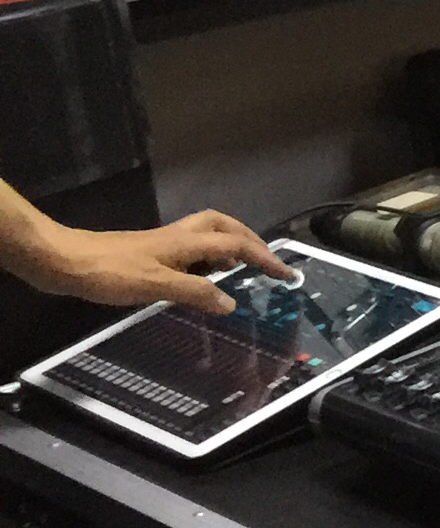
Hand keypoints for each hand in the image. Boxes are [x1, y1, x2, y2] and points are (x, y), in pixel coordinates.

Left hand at [29, 210, 294, 315]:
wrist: (64, 262)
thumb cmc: (110, 272)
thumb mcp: (157, 286)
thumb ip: (196, 293)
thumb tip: (231, 302)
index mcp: (186, 243)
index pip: (237, 245)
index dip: (265, 258)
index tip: (287, 274)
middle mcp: (178, 237)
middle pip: (223, 226)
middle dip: (249, 239)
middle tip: (263, 259)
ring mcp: (161, 245)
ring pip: (205, 235)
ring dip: (226, 246)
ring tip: (237, 269)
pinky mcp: (147, 254)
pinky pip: (189, 250)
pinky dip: (204, 259)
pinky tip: (199, 279)